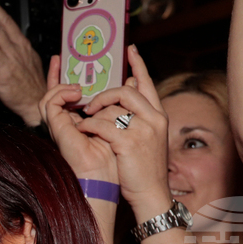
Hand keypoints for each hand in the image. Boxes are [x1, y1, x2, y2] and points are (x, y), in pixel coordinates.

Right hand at [40, 55, 117, 182]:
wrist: (110, 176)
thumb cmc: (118, 157)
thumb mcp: (124, 121)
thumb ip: (123, 101)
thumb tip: (132, 78)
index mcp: (82, 121)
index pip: (71, 97)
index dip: (68, 79)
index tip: (72, 62)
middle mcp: (68, 122)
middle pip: (55, 93)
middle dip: (55, 73)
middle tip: (59, 57)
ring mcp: (60, 125)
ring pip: (50, 95)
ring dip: (59, 82)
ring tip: (76, 82)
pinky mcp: (56, 126)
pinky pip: (49, 101)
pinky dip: (59, 91)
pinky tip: (76, 91)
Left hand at [76, 46, 172, 219]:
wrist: (151, 194)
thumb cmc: (143, 169)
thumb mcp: (146, 138)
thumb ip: (138, 116)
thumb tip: (129, 89)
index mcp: (158, 116)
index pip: (148, 84)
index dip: (139, 65)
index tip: (131, 49)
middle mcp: (154, 119)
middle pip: (125, 92)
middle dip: (104, 96)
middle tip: (90, 105)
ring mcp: (143, 130)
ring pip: (111, 110)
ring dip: (94, 118)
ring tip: (87, 127)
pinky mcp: (128, 142)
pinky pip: (102, 126)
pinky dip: (90, 128)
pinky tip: (84, 132)